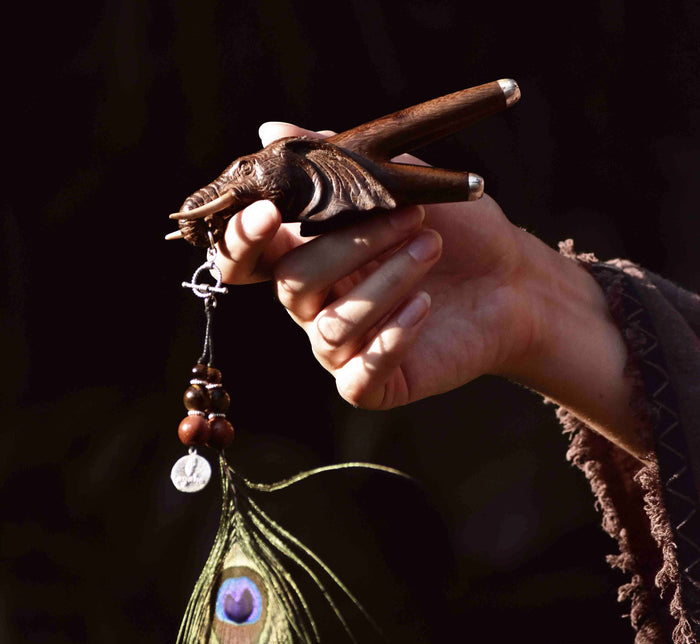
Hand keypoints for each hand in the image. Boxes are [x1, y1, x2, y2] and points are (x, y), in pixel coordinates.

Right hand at [217, 123, 552, 405]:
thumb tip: (271, 128)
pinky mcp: (374, 383)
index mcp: (312, 257)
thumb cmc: (459, 233)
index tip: (271, 212)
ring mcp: (343, 348)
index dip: (244, 240)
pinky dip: (391, 340)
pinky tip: (424, 306)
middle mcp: (317, 306)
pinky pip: (359, 377)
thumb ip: (338, 163)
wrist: (514, 282)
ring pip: (332, 328)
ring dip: (385, 283)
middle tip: (413, 218)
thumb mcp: (402, 184)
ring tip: (431, 249)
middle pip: (294, 285)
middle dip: (351, 247)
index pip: (250, 259)